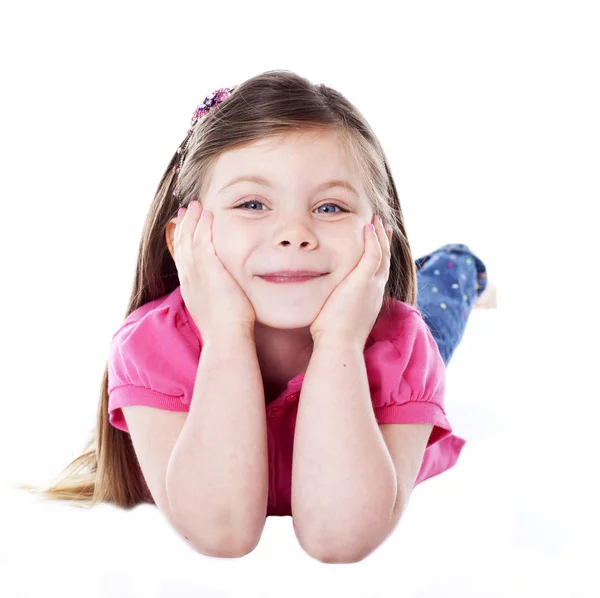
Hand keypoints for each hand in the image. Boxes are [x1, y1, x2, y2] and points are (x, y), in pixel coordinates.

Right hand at [174, 200, 255, 339]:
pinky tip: (207, 214)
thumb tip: (225, 300)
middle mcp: (188, 279)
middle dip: (183, 226)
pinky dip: (203, 225)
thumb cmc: (226, 332)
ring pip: (188, 239)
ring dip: (191, 220)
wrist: (225, 338)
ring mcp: (196, 273)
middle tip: (186, 211)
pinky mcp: (208, 269)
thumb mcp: (216, 313)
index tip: (184, 230)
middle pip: (181, 245)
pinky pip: (202, 240)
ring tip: (196, 205)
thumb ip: (217, 301)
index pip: (183, 259)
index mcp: (190, 289)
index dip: (182, 242)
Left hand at [309, 215, 390, 345]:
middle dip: (383, 242)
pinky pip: (374, 253)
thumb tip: (317, 306)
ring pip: (382, 254)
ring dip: (380, 236)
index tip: (375, 245)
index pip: (377, 273)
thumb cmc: (331, 337)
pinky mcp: (364, 281)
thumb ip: (331, 306)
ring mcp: (372, 285)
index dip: (378, 257)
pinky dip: (373, 239)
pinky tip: (369, 226)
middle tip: (383, 227)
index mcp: (369, 299)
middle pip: (384, 261)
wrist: (339, 344)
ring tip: (377, 221)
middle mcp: (376, 290)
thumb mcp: (334, 317)